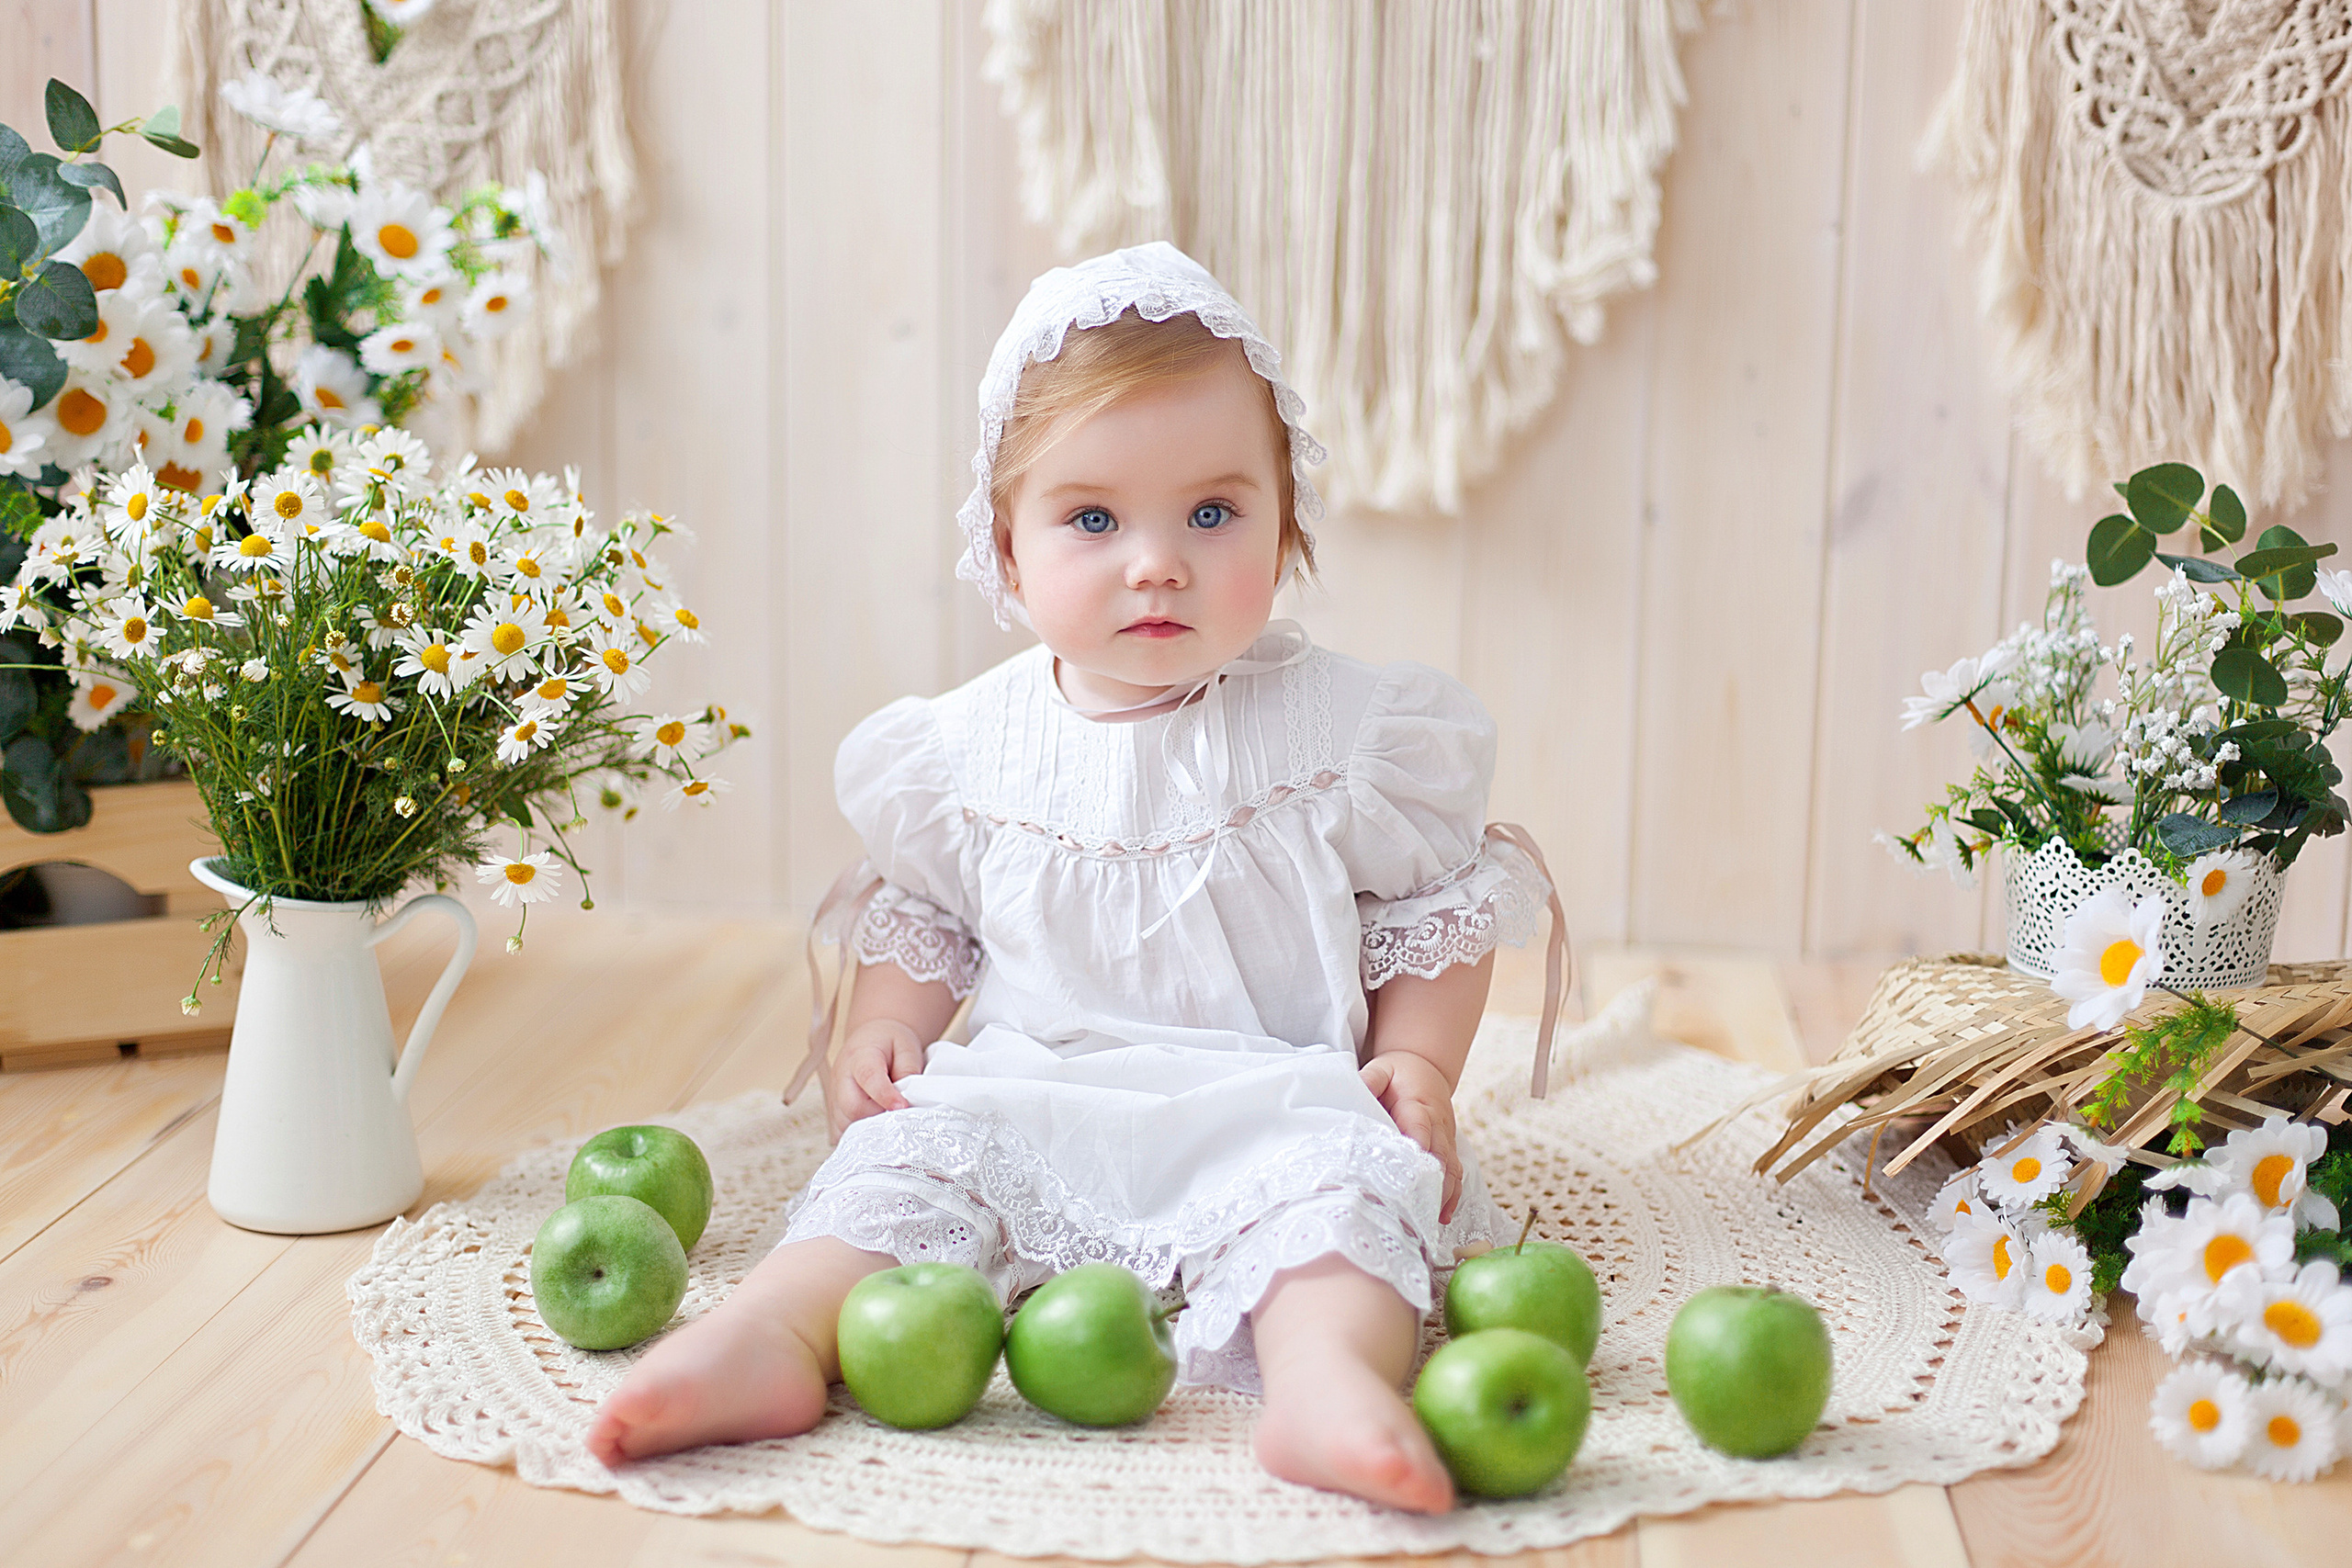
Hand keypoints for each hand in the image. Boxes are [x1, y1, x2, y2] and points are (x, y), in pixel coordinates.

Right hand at [828, 1019, 926, 1141]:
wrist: (872, 1039)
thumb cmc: (891, 1043)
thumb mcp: (906, 1047)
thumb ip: (908, 1070)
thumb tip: (907, 1098)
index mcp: (861, 1056)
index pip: (869, 1077)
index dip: (886, 1095)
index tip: (902, 1106)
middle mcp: (841, 1076)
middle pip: (852, 1107)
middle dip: (877, 1116)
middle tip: (897, 1113)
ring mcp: (834, 1094)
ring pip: (844, 1123)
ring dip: (867, 1128)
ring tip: (886, 1118)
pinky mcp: (834, 1108)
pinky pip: (840, 1130)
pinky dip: (856, 1134)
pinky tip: (872, 1127)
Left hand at [1360, 1050, 1461, 1223]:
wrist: (1427, 1068)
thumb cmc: (1399, 1072)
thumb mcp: (1382, 1068)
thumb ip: (1371, 1079)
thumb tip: (1360, 1091)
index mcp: (1419, 1104)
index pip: (1419, 1128)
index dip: (1417, 1147)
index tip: (1410, 1169)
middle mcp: (1438, 1124)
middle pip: (1438, 1155)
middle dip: (1431, 1181)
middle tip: (1418, 1207)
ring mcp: (1446, 1138)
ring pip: (1450, 1168)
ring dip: (1444, 1193)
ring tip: (1431, 1218)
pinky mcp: (1448, 1148)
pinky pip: (1455, 1172)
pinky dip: (1452, 1194)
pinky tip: (1442, 1215)